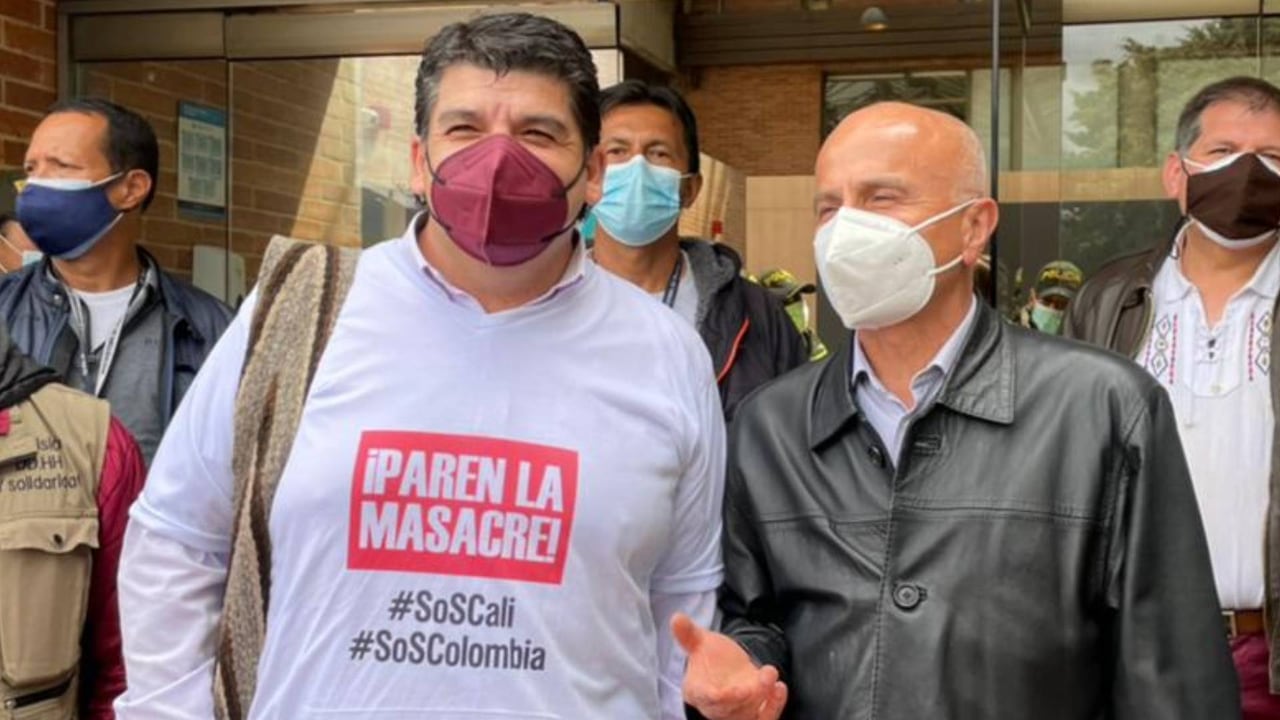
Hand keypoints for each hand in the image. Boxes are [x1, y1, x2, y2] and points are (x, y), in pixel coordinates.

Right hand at [672, 612, 787, 719]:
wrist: (728, 666)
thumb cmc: (710, 658)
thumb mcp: (700, 642)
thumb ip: (689, 633)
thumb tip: (676, 618)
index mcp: (696, 691)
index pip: (704, 698)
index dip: (715, 697)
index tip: (723, 692)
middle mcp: (715, 707)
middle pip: (729, 710)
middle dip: (744, 697)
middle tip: (757, 678)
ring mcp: (736, 713)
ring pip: (749, 714)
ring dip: (762, 696)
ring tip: (769, 674)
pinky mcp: (755, 714)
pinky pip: (766, 717)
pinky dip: (775, 706)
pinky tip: (778, 688)